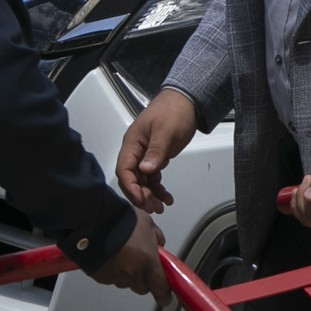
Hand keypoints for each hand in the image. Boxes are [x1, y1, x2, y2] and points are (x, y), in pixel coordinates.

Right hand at [72, 210, 171, 304]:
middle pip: (142, 287)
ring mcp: (116, 276)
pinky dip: (112, 272)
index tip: (164, 297)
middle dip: (142, 279)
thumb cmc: (120, 219)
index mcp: (148, 262)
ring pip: (126, 283)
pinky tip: (111, 257)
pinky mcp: (101, 277)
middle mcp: (133, 273)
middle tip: (139, 264)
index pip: (160, 288)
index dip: (163, 295)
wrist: (94, 219)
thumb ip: (157, 239)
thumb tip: (159, 247)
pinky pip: (111, 279)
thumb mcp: (147, 224)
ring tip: (121, 255)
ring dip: (126, 275)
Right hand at [116, 87, 198, 214]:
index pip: (124, 169)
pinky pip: (152, 177)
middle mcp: (136, 150)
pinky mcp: (155, 157)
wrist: (186, 102)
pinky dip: (158, 189)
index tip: (141, 198)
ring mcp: (145, 155)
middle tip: (153, 207)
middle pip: (132, 178)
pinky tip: (166, 197)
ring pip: (142, 181)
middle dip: (141, 195)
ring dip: (150, 195)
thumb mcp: (165, 131)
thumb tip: (145, 169)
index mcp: (133, 142)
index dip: (131, 186)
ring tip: (160, 206)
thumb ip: (155, 151)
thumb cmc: (173, 110)